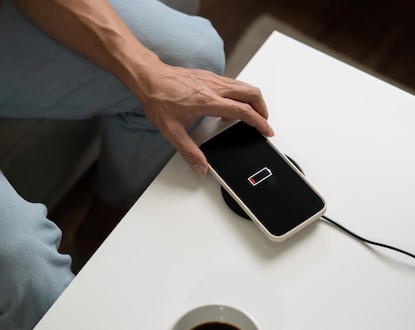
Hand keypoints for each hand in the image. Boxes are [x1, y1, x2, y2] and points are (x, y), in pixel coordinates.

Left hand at [134, 62, 273, 176]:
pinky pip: (233, 84)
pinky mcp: (209, 76)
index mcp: (208, 101)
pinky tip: (229, 108)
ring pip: (244, 86)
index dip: (259, 121)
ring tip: (251, 116)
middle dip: (263, 109)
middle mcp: (214, 87)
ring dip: (253, 101)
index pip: (243, 111)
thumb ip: (189, 151)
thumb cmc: (157, 99)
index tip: (266, 130)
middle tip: (263, 122)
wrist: (148, 77)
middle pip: (251, 93)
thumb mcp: (171, 131)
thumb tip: (201, 167)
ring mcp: (212, 79)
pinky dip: (240, 95)